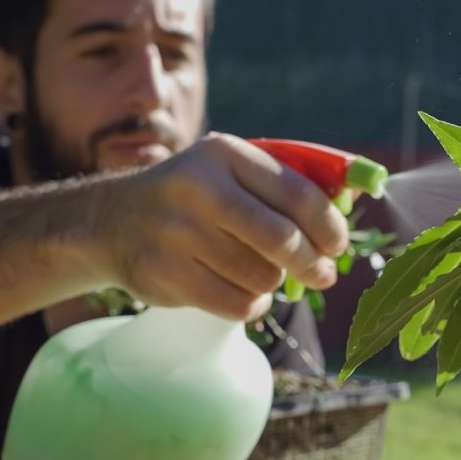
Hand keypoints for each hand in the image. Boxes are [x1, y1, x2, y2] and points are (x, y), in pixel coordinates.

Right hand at [93, 133, 348, 320]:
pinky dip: (252, 305)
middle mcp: (198, 188)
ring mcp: (177, 232)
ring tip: (263, 275)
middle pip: (282, 239)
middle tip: (322, 275)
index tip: (338, 245)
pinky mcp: (166, 273)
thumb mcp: (228, 171)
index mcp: (224, 155)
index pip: (298, 194)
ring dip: (273, 283)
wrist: (111, 221)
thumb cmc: (193, 198)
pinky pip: (237, 304)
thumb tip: (349, 204)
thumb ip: (282, 183)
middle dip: (312, 264)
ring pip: (261, 276)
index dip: (329, 227)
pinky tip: (246, 294)